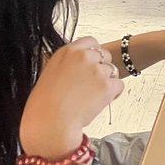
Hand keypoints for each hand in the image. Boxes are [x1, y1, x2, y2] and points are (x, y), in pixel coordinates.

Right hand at [21, 37, 122, 157]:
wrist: (50, 121)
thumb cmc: (45, 103)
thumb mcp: (51, 72)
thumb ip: (67, 63)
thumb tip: (77, 65)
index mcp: (68, 51)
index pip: (91, 42)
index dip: (94, 54)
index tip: (91, 64)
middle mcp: (84, 57)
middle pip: (105, 55)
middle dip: (102, 68)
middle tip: (90, 84)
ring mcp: (97, 70)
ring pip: (113, 71)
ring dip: (107, 82)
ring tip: (90, 96)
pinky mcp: (107, 85)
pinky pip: (119, 85)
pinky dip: (113, 94)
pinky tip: (99, 102)